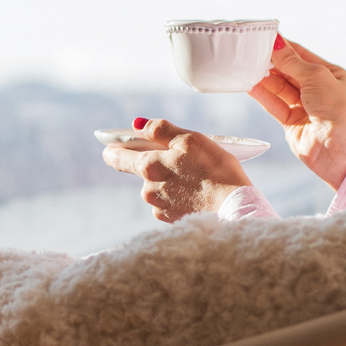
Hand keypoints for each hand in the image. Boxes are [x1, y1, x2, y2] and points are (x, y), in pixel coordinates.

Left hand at [101, 119, 252, 222]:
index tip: (110, 146)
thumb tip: (138, 124)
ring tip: (196, 178)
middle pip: (143, 172)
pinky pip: (169, 204)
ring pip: (158, 188)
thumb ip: (161, 129)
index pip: (117, 157)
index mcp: (148, 166)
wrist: (234, 207)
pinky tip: (196, 194)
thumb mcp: (190, 139)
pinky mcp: (172, 221)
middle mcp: (148, 190)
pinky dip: (178, 197)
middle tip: (182, 160)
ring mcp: (159, 207)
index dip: (113, 149)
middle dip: (157, 164)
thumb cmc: (215, 169)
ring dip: (169, 181)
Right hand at [249, 36, 345, 188]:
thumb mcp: (317, 78)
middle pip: (289, 71)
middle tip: (251, 51)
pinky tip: (249, 85)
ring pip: (279, 88)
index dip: (284, 47)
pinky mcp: (292, 122)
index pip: (303, 56)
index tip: (265, 37)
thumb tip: (277, 44)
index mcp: (331, 75)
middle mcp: (318, 90)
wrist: (339, 151)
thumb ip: (293, 62)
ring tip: (246, 66)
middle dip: (272, 62)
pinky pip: (274, 105)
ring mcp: (304, 106)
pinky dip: (262, 95)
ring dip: (264, 78)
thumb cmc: (338, 110)